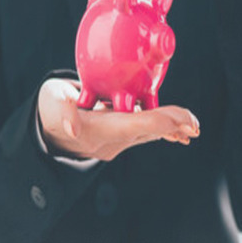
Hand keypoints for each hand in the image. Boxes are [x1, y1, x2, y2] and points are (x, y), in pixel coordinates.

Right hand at [38, 78, 199, 162]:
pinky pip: (144, 134)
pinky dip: (161, 130)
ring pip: (149, 134)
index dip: (160, 122)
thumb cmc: (50, 106)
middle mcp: (110, 140)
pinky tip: (179, 131)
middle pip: (147, 131)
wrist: (46, 128)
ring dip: (172, 130)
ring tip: (193, 127)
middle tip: (195, 126)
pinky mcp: (119, 140)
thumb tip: (73, 128)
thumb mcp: (51, 100)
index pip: (135, 125)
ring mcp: (115, 143)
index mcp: (97, 128)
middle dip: (173, 127)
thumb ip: (62, 110)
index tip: (181, 121)